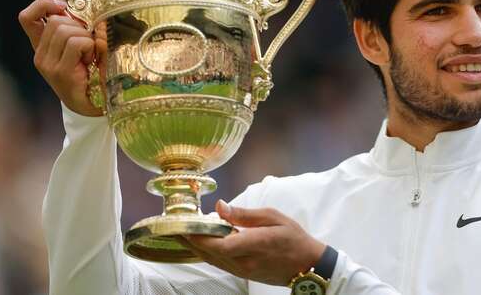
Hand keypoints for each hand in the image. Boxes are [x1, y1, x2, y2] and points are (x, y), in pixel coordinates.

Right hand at [19, 0, 102, 116]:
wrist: (93, 107)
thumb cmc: (91, 75)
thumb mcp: (82, 48)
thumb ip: (77, 30)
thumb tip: (86, 9)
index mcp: (42, 47)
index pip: (28, 18)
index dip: (43, 5)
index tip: (62, 7)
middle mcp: (40, 55)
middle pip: (57, 21)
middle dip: (79, 26)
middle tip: (88, 44)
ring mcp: (48, 64)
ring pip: (67, 30)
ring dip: (87, 38)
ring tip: (90, 55)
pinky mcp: (60, 71)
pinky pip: (77, 43)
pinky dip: (91, 47)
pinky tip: (91, 61)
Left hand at [183, 200, 326, 285]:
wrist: (307, 265)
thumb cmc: (294, 238)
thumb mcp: (273, 217)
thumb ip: (245, 214)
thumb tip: (220, 207)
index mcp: (254, 245)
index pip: (219, 245)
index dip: (199, 237)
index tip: (185, 224)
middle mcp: (245, 262)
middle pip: (209, 253)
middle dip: (190, 240)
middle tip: (173, 226)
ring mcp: (243, 271)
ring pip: (212, 260)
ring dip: (195, 247)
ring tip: (181, 233)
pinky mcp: (243, 273)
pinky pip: (219, 263)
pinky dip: (207, 252)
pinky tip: (200, 243)